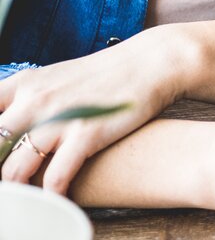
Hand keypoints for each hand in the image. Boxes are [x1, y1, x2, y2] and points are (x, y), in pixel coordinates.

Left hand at [0, 27, 196, 191]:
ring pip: (14, 170)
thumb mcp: (54, 79)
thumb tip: (8, 127)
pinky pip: (56, 177)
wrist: (151, 62)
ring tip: (23, 199)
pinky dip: (51, 195)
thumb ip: (25, 102)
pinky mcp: (87, 134)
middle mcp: (34, 101)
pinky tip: (55, 199)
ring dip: (15, 190)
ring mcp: (59, 119)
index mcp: (23, 85)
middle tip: (8, 183)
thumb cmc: (103, 76)